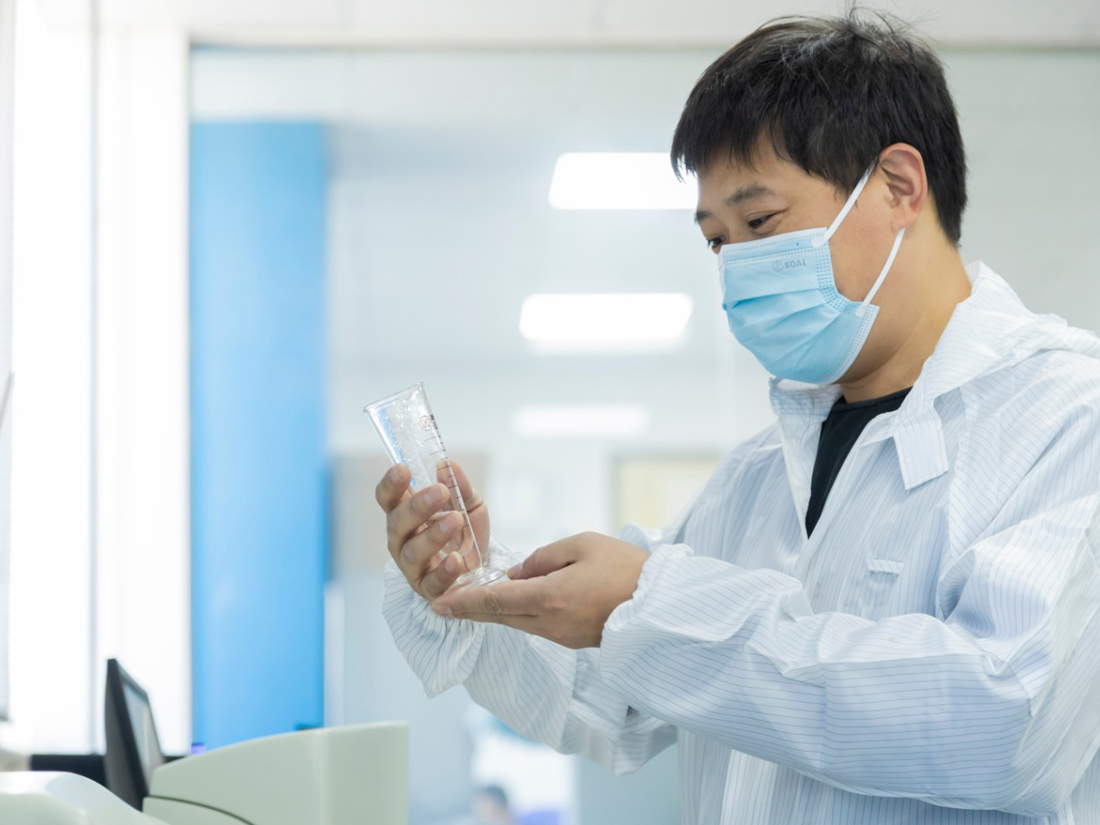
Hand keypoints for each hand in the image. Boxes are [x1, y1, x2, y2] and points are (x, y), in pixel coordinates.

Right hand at [374, 460, 491, 601]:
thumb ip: (458, 486)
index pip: (388, 498)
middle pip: (397, 522)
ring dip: (433, 535)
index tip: (403, 469)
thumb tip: (447, 463)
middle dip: (417, 507)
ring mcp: (411, 565)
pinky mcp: (427, 588)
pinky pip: (432, 582)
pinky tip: (456, 560)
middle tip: (440, 491)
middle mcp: (401, 539)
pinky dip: (444, 571)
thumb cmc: (464, 529)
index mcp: (405, 513)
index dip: (390, 484)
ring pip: (412, 551)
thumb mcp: (468, 503)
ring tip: (455, 521)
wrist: (482, 565)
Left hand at [430, 531, 647, 648]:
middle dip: (471, 610)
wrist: (661, 605)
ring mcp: (562, 636)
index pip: (494, 601)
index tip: (438, 605)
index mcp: (548, 598)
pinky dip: (519, 615)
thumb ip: (543, 557)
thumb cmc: (626, 568)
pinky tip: (515, 603)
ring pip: (517, 623)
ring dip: (495, 612)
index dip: (463, 603)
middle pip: (500, 617)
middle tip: (445, 604)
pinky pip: (536, 626)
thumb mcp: (582, 545)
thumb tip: (517, 572)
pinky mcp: (573, 640)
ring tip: (474, 600)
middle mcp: (550, 624)